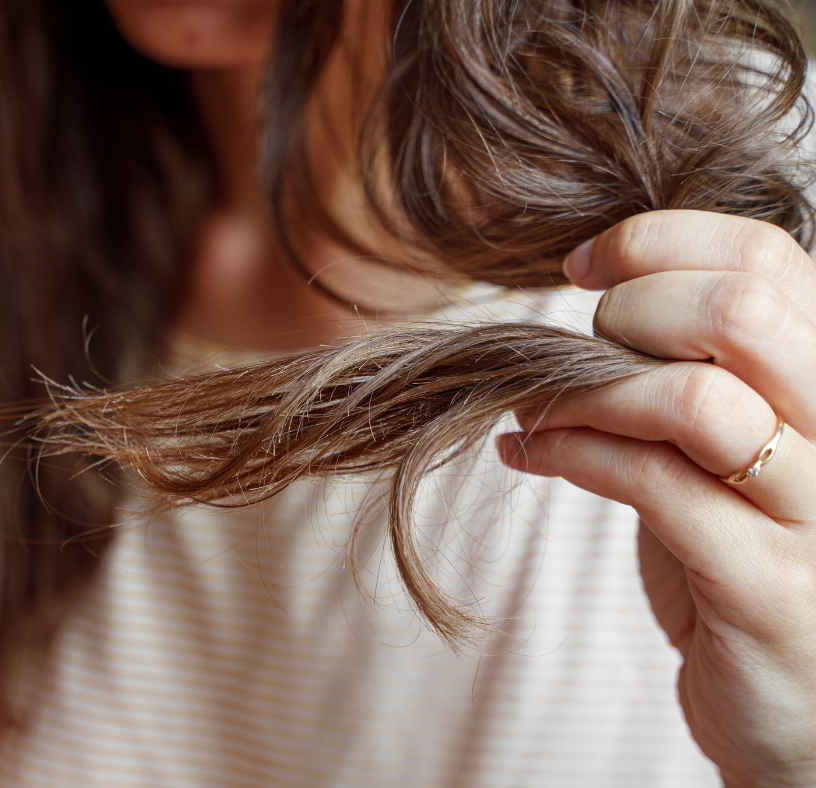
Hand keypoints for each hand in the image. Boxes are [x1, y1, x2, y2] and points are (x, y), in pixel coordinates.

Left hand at [499, 210, 815, 785]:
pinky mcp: (765, 585)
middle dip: (629, 310)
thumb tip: (598, 289)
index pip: (765, 254)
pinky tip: (528, 453)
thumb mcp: (735, 439)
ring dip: (585, 391)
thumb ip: (697, 363)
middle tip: (580, 347)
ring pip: (694, 400)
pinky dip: (568, 454)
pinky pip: (650, 486)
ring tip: (537, 407)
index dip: (656, 242)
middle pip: (742, 309)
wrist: (803, 707)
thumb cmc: (752, 551)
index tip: (583, 265)